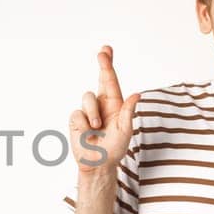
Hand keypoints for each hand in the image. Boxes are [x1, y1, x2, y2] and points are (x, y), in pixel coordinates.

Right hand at [67, 45, 141, 174]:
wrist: (97, 163)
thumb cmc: (114, 148)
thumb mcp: (125, 131)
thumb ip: (128, 112)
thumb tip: (136, 95)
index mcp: (115, 104)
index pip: (112, 81)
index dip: (108, 66)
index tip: (106, 51)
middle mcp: (101, 104)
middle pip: (101, 78)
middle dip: (103, 64)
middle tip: (103, 51)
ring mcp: (88, 110)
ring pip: (88, 97)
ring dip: (93, 113)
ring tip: (97, 127)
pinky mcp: (76, 118)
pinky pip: (77, 112)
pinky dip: (83, 123)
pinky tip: (87, 133)